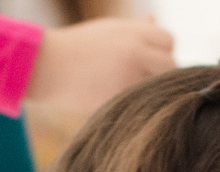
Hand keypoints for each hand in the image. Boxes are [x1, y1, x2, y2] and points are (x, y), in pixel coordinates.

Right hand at [24, 17, 174, 125]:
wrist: (48, 66)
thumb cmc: (78, 46)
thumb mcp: (108, 30)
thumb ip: (135, 29)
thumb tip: (155, 21)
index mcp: (133, 32)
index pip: (169, 41)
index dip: (162, 50)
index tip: (149, 58)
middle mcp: (136, 53)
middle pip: (171, 65)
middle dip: (161, 71)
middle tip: (142, 75)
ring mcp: (129, 78)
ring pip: (158, 87)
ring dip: (149, 89)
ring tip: (126, 85)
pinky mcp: (120, 101)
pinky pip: (141, 103)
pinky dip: (135, 102)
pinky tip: (116, 96)